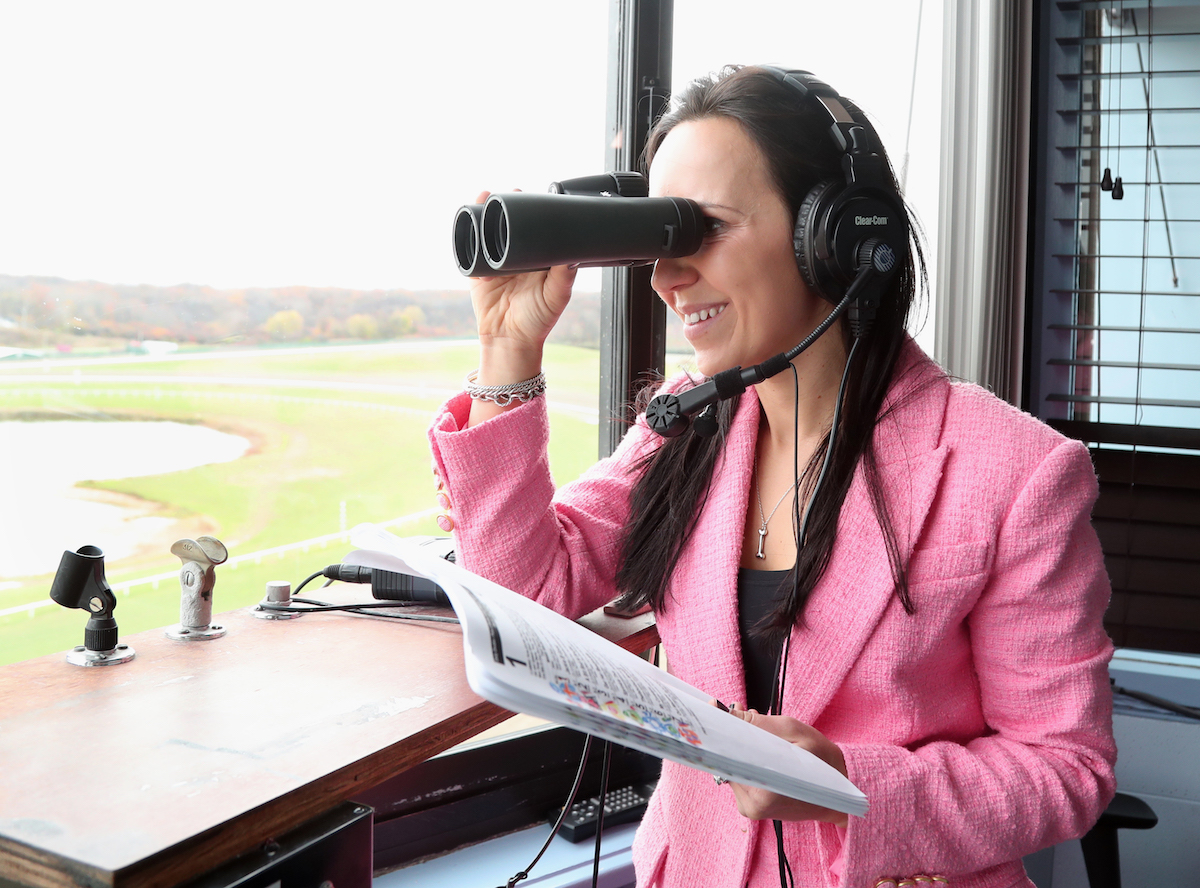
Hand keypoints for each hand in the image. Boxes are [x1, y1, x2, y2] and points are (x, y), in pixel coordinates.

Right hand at [468, 190, 576, 370]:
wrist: (510, 340)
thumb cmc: (538, 320)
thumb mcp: (557, 296)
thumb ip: (564, 274)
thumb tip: (572, 251)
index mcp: (537, 257)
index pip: (536, 227)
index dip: (535, 209)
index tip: (537, 195)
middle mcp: (516, 255)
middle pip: (509, 223)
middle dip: (507, 205)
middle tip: (511, 192)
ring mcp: (495, 261)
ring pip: (488, 231)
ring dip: (484, 213)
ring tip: (485, 196)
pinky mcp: (477, 270)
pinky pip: (470, 249)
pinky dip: (468, 235)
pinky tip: (470, 222)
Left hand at [724, 705, 848, 826]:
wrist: (841, 790)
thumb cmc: (823, 762)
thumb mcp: (793, 732)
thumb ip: (757, 724)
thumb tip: (725, 713)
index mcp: (763, 791)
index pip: (726, 755)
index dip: (721, 729)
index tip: (718, 710)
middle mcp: (753, 804)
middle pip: (726, 760)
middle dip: (734, 736)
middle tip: (748, 716)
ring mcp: (750, 808)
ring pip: (731, 766)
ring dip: (740, 748)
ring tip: (762, 736)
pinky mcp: (751, 807)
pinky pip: (738, 776)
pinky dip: (746, 760)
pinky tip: (762, 751)